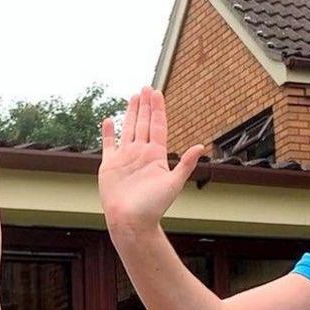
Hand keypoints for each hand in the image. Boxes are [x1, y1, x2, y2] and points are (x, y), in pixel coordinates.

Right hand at [98, 87, 205, 234]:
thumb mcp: (173, 183)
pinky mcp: (109, 165)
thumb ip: (185, 164)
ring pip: (128, 129)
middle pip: (144, 123)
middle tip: (146, 88)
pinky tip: (109, 120)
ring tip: (133, 97)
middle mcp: (140, 153)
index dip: (157, 109)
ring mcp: (125, 158)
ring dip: (130, 113)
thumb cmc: (153, 207)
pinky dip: (108, 132)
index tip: (157, 92)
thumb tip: (201, 147)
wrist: (131, 221)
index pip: (157, 126)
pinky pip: (108, 144)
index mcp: (156, 155)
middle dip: (145, 105)